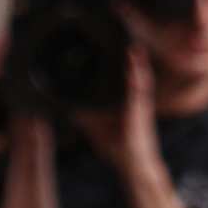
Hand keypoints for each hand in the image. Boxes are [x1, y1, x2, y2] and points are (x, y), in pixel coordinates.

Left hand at [77, 45, 163, 189]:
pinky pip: (139, 92)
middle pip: (137, 76)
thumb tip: (66, 106)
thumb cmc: (119, 148)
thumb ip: (83, 115)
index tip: (124, 49)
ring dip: (139, 65)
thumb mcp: (95, 127)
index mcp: (128, 104)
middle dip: (136, 60)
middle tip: (131, 43)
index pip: (128, 80)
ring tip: (136, 50)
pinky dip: (137, 78)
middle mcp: (136, 103)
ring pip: (141, 80)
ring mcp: (140, 107)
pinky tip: (134, 67)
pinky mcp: (139, 113)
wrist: (134, 165)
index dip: (127, 65)